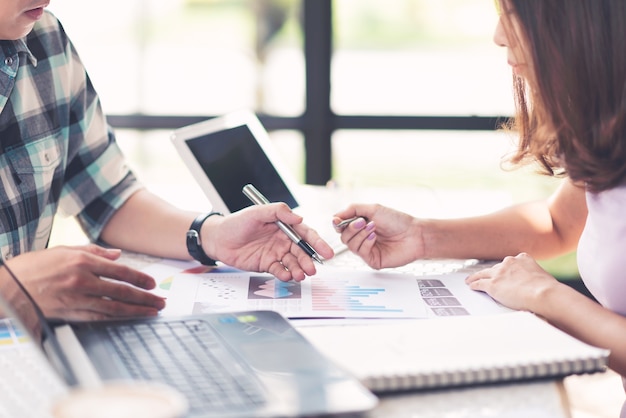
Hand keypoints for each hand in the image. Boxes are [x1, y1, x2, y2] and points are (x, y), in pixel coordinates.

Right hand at [1, 245, 165, 320]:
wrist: (8, 286)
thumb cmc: (35, 266)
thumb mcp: (65, 250)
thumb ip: (94, 251)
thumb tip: (117, 254)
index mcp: (82, 261)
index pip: (119, 271)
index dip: (139, 278)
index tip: (152, 284)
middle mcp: (82, 279)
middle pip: (121, 290)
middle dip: (144, 297)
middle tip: (160, 301)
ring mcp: (76, 298)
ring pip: (113, 306)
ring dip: (135, 310)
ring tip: (151, 312)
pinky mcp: (69, 312)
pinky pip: (98, 317)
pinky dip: (115, 318)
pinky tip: (127, 319)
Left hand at [206, 203, 333, 281]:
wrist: (218, 239)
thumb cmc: (236, 223)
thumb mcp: (257, 212)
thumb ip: (278, 211)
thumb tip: (298, 218)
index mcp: (284, 225)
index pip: (305, 233)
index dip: (317, 242)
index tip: (326, 252)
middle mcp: (282, 240)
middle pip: (301, 251)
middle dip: (309, 260)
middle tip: (312, 269)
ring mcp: (276, 253)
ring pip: (293, 262)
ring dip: (299, 269)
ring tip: (301, 275)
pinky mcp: (267, 264)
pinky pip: (280, 270)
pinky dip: (285, 274)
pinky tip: (288, 276)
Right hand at [332, 203, 422, 268]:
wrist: (414, 234)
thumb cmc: (397, 221)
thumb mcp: (373, 208)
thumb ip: (352, 210)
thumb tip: (335, 216)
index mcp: (360, 226)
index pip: (341, 227)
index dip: (337, 224)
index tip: (337, 220)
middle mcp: (362, 238)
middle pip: (343, 236)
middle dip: (351, 228)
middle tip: (362, 221)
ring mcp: (367, 250)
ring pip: (350, 245)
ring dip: (359, 234)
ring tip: (372, 227)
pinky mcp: (372, 260)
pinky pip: (360, 252)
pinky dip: (365, 242)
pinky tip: (374, 237)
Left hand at [465, 253, 559, 311]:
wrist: (545, 294)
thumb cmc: (549, 289)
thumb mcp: (543, 276)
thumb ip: (534, 276)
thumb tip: (538, 284)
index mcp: (523, 258)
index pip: (510, 262)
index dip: (504, 268)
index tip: (502, 270)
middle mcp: (509, 263)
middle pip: (494, 267)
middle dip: (490, 272)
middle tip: (484, 275)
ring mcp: (499, 273)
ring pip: (483, 274)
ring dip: (475, 277)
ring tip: (470, 280)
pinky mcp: (492, 285)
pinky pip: (479, 283)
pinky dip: (474, 285)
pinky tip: (471, 286)